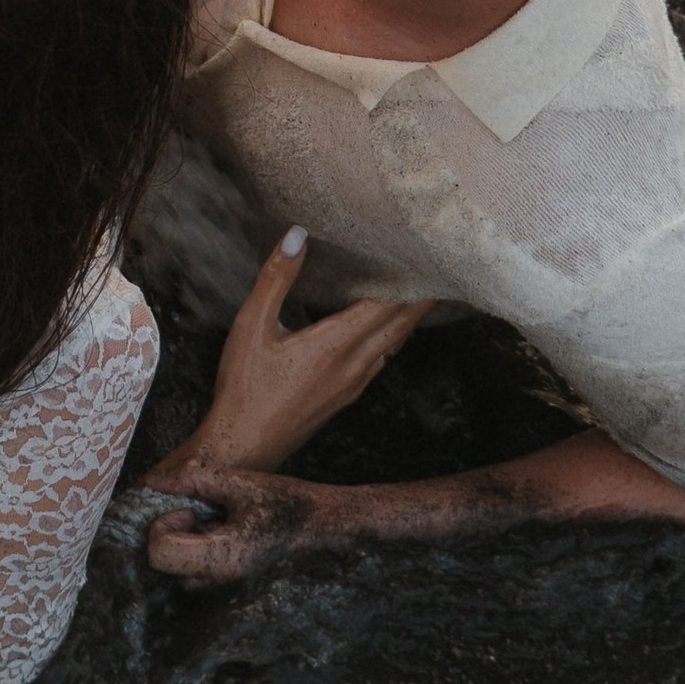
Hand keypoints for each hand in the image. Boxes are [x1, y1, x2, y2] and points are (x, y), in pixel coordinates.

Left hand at [144, 465, 327, 584]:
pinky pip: (200, 575)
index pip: (160, 554)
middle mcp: (220, 583)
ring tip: (218, 524)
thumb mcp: (241, 483)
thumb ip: (194, 478)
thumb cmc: (288, 506)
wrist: (326, 532)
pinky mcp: (232, 590)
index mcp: (221, 558)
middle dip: (173, 533)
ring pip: (180, 573)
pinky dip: (200, 553)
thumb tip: (154, 481)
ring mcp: (226, 592)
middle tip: (203, 514)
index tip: (189, 510)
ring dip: (187, 544)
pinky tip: (226, 536)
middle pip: (165, 565)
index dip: (163, 525)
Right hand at [166, 231, 433, 475]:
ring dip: (409, 320)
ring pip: (393, 345)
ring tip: (422, 295)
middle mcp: (353, 365)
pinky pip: (380, 361)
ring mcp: (352, 385)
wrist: (245, 448)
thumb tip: (297, 235)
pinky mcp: (345, 397)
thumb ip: (276, 278)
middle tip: (439, 270)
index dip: (411, 282)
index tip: (430, 259)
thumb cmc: (245, 387)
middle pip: (399, 326)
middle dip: (420, 298)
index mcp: (335, 344)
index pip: (387, 306)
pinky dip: (392, 339)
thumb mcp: (252, 325)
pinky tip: (387, 333)